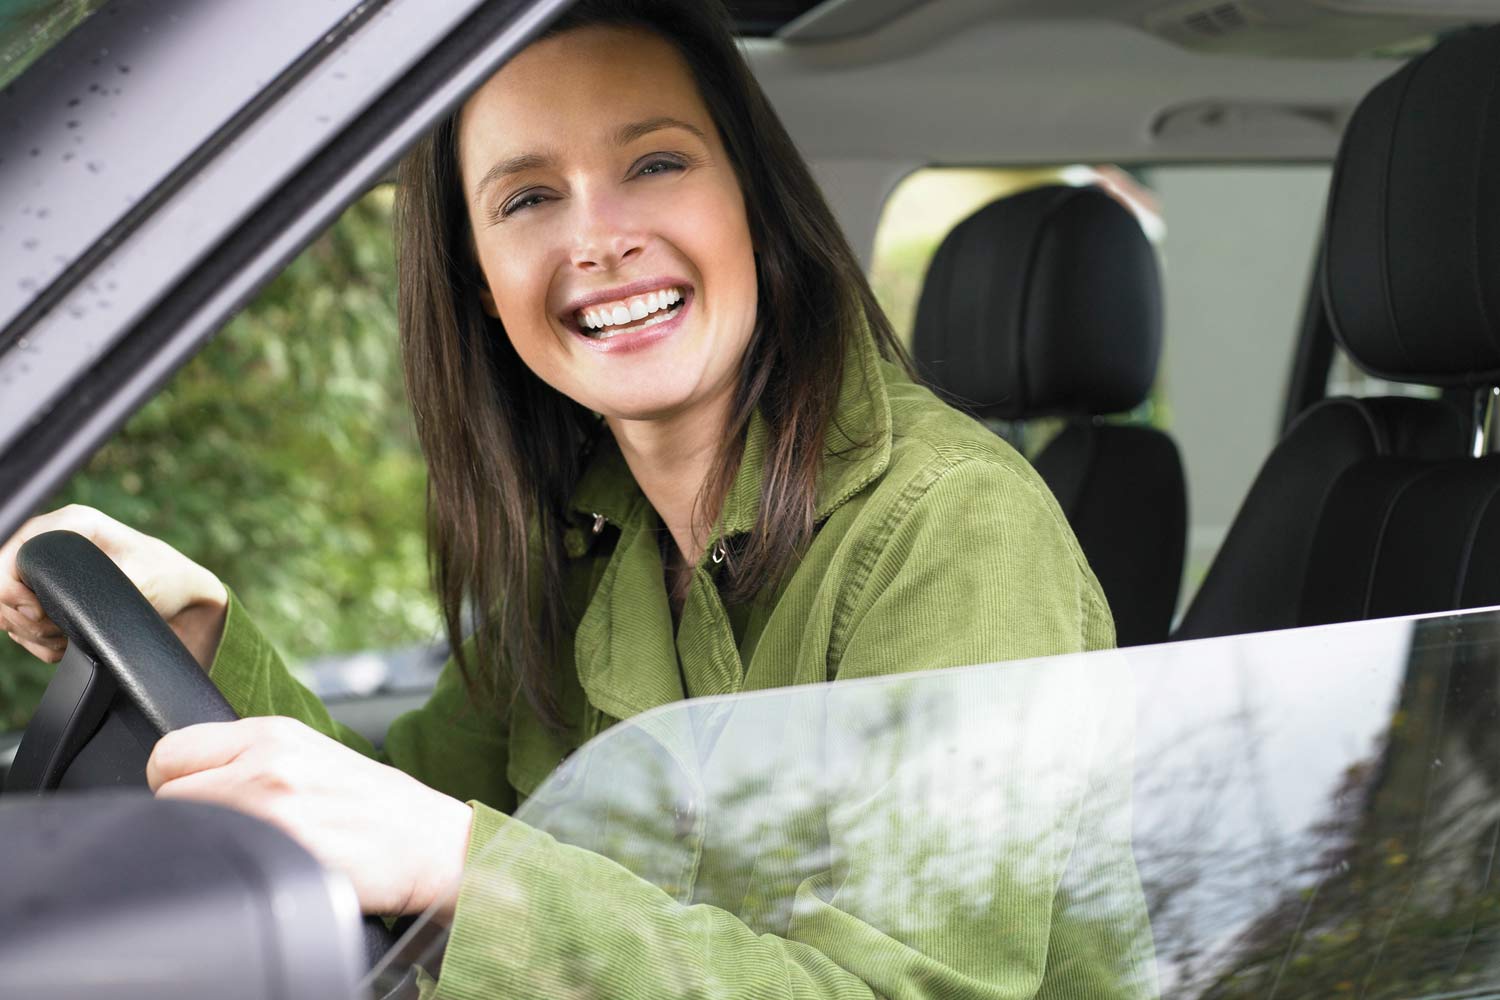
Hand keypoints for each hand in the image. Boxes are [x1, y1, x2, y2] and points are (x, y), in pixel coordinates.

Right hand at [0, 504, 228, 667]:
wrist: (183, 601)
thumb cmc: (167, 581)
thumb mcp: (137, 580)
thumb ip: (89, 587)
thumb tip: (36, 602)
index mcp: (72, 524)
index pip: (8, 552)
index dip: (10, 587)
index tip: (38, 613)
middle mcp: (53, 542)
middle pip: (1, 586)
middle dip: (24, 618)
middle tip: (59, 630)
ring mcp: (48, 571)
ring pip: (8, 610)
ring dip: (34, 634)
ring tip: (69, 637)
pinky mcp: (49, 597)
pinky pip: (22, 626)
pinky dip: (41, 643)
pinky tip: (69, 644)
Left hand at [148, 716, 474, 919]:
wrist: (432, 843)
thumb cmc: (376, 807)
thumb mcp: (313, 755)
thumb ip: (252, 757)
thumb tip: (193, 778)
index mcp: (273, 733)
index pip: (170, 752)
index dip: (176, 782)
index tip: (200, 799)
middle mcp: (268, 763)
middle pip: (167, 797)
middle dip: (189, 819)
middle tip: (235, 833)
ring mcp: (274, 809)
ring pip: (187, 834)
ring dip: (212, 848)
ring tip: (257, 853)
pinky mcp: (284, 853)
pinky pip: (221, 868)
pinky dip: (237, 874)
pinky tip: (272, 872)